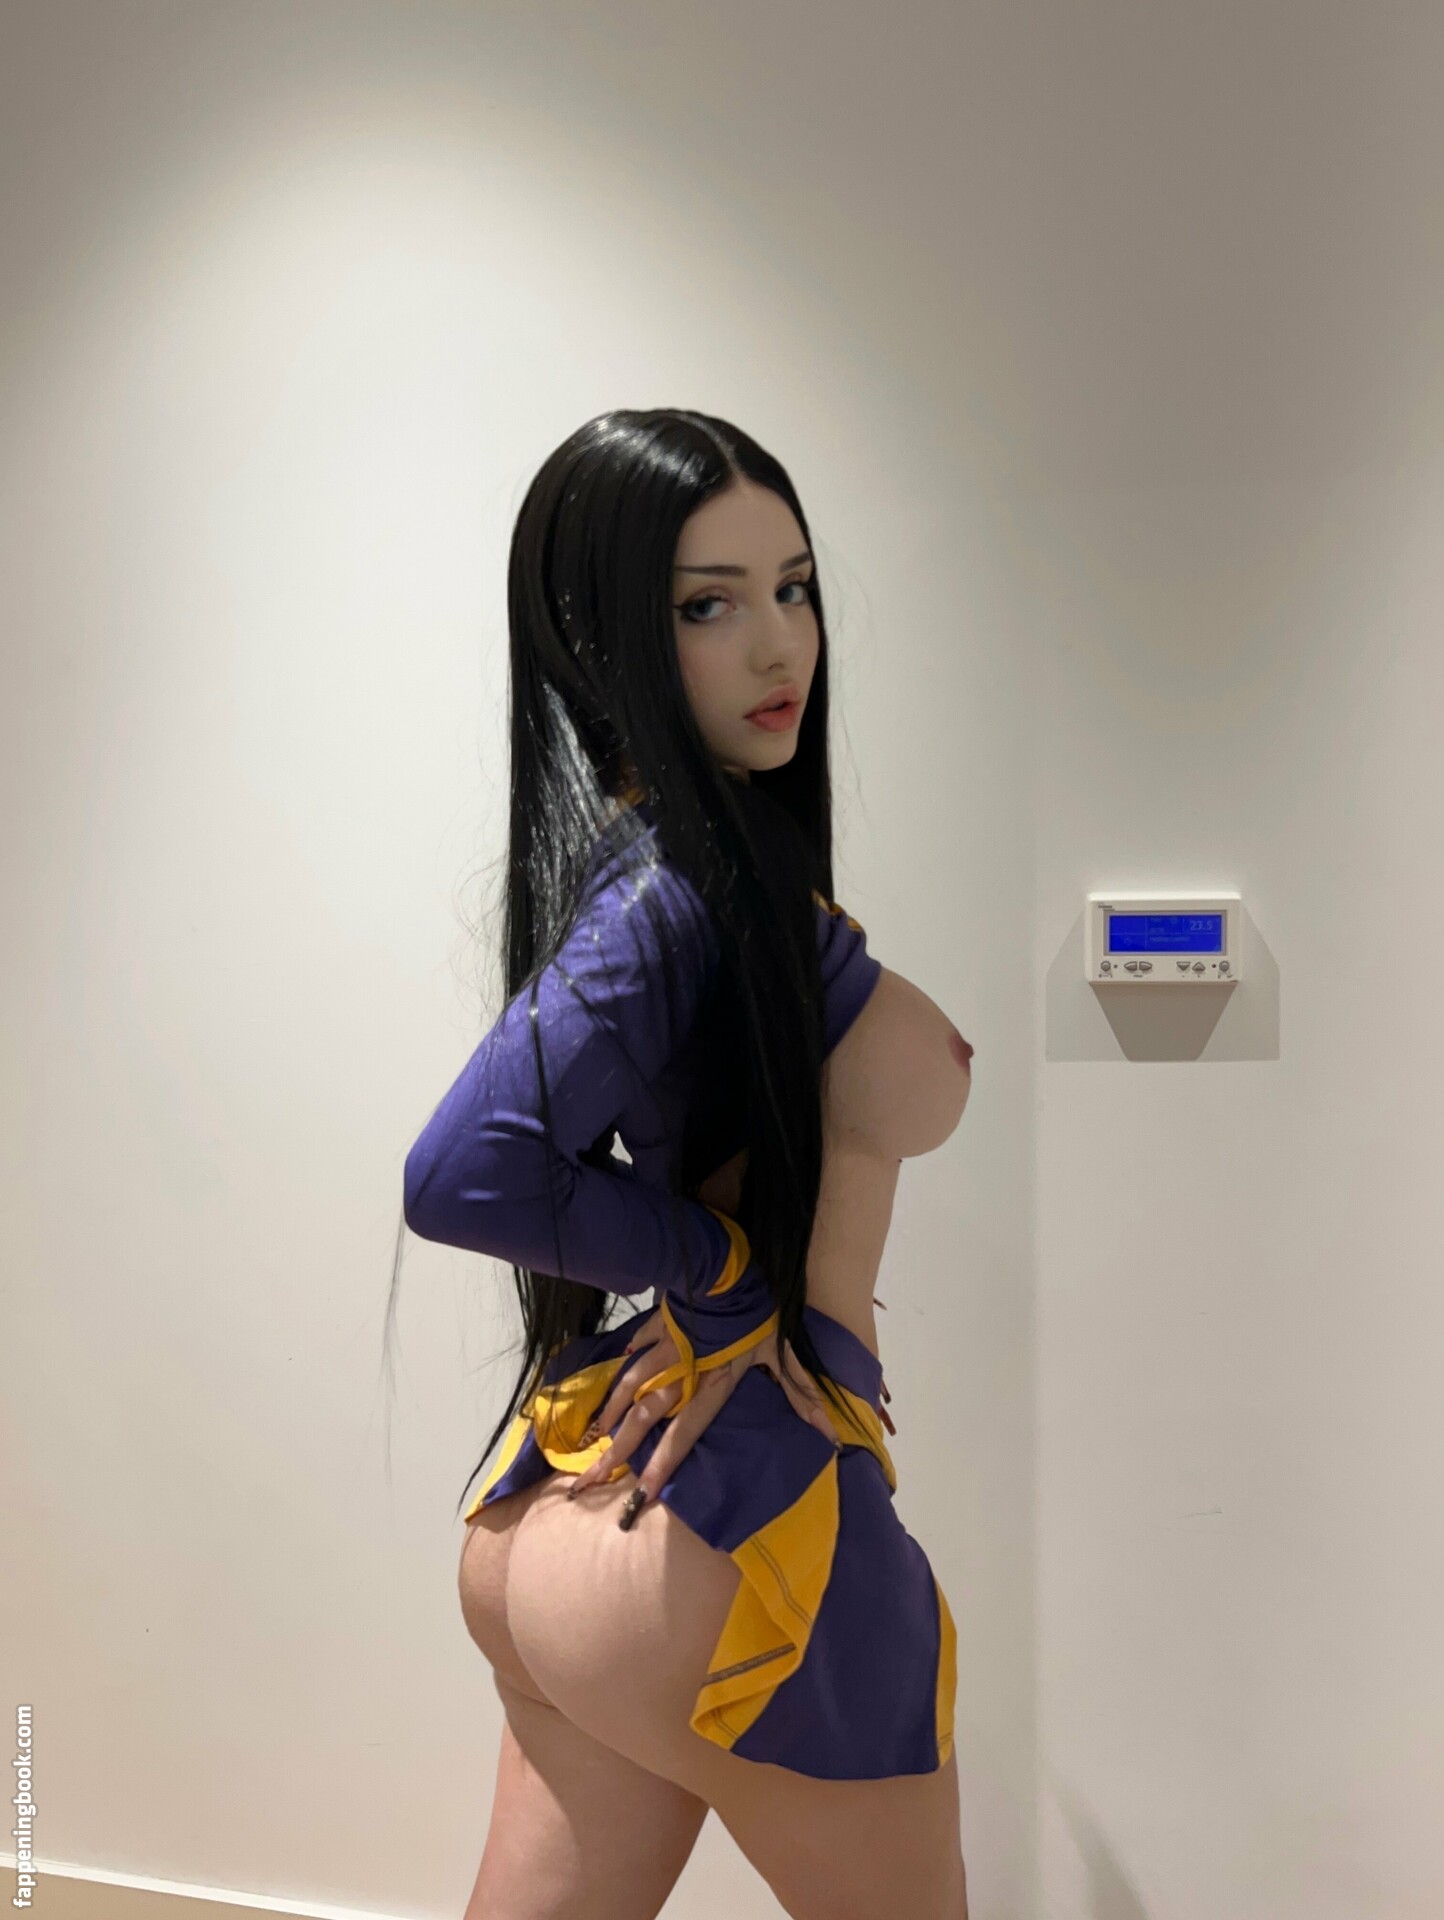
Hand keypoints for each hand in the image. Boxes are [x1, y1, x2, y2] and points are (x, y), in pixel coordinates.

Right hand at [566, 1304, 839, 1521]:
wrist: (725, 1267)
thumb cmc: (757, 1313)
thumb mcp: (782, 1353)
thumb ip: (800, 1395)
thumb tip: (830, 1436)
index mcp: (711, 1384)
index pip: (685, 1434)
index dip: (664, 1465)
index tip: (642, 1493)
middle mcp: (681, 1374)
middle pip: (644, 1420)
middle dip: (618, 1451)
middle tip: (590, 1478)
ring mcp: (664, 1351)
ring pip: (630, 1390)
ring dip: (610, 1417)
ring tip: (591, 1441)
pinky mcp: (657, 1328)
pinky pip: (634, 1353)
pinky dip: (621, 1371)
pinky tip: (613, 1381)